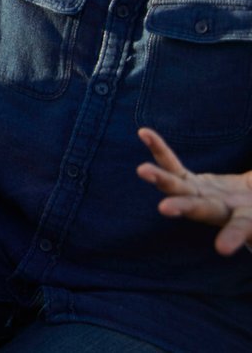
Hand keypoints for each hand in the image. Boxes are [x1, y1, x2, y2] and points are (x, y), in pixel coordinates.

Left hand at [137, 127, 251, 255]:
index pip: (244, 230)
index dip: (236, 237)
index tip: (223, 249)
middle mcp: (226, 211)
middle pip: (205, 211)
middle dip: (186, 210)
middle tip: (164, 211)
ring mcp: (207, 197)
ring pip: (181, 189)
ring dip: (162, 179)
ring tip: (140, 171)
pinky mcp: (197, 183)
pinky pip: (176, 166)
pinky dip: (161, 150)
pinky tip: (144, 132)